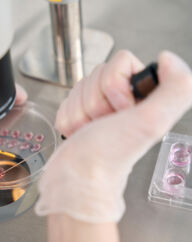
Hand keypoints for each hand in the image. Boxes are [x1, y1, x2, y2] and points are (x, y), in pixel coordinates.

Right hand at [35, 51, 191, 222]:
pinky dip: (69, 120)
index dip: (114, 84)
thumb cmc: (108, 156)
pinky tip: (80, 134)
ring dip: (80, 113)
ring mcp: (98, 109)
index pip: (121, 61)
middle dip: (95, 102)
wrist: (77, 180)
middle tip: (104, 124)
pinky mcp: (79, 116)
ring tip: (91, 131)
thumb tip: (168, 60)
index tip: (119, 110)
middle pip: (96, 75)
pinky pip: (66, 102)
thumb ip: (176, 89)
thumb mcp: (151, 122)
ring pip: (79, 88)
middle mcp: (121, 102)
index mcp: (141, 98)